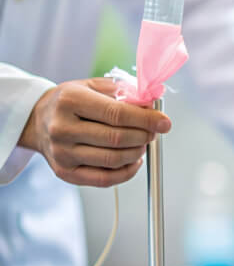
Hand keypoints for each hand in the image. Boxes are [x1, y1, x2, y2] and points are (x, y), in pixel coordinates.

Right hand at [18, 77, 170, 186]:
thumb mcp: (94, 86)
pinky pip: (105, 179)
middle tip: (153, 132)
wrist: (37, 121)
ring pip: (113, 160)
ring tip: (142, 143)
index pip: (117, 114)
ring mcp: (62, 153)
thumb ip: (124, 92)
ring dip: (137, 152)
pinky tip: (134, 160)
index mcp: (70, 101)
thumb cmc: (71, 102)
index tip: (165, 122)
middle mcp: (62, 128)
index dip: (146, 120)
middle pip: (117, 139)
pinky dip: (127, 172)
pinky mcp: (65, 173)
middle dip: (144, 136)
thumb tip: (153, 105)